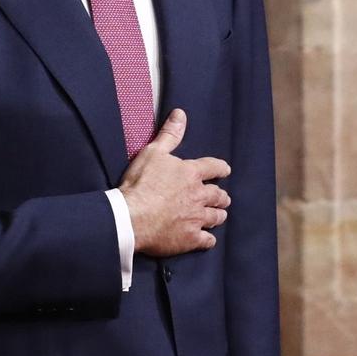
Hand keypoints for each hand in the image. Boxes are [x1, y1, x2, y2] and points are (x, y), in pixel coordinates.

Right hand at [120, 110, 231, 257]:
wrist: (131, 217)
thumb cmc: (140, 184)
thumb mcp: (153, 152)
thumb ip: (169, 135)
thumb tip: (181, 114)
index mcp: (191, 174)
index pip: (213, 168)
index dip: (220, 168)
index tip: (225, 170)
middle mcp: (198, 196)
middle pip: (218, 195)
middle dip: (221, 196)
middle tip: (224, 198)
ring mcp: (196, 218)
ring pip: (215, 217)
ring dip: (218, 216)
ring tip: (220, 216)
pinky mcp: (190, 238)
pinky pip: (206, 240)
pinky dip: (208, 239)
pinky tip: (208, 240)